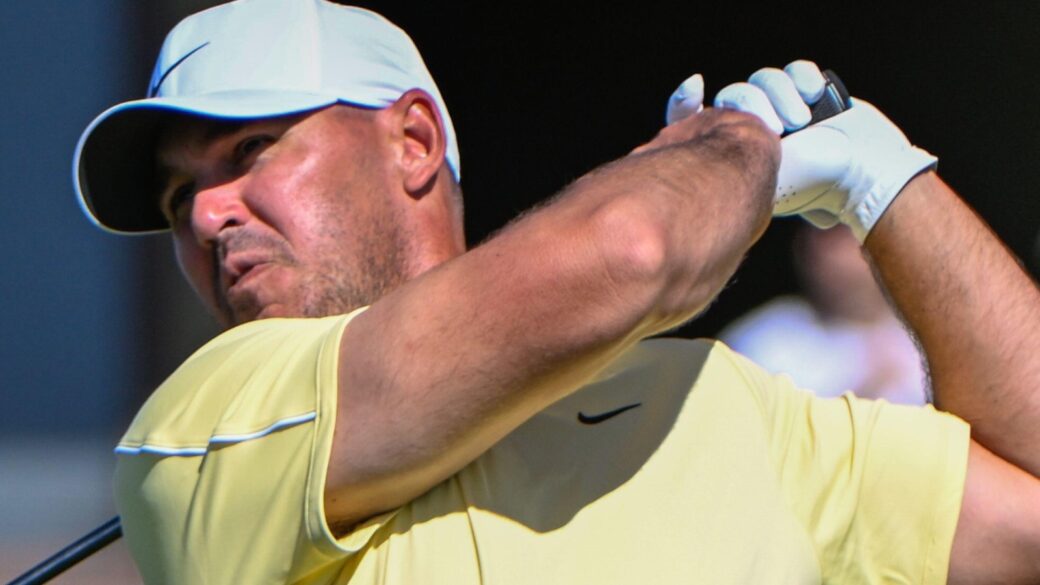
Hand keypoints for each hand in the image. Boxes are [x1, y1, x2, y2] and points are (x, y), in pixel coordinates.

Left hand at [667, 61, 936, 241]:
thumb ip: (738, 185)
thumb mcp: (767, 189)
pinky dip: (803, 78)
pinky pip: (796, 71)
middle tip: (773, 126)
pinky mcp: (812, 94)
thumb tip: (705, 200)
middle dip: (749, 102)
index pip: (700, 122)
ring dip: (781, 92)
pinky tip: (815, 95)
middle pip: (733, 95)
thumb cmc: (816, 189)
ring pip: (764, 80)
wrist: (862, 176)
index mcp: (739, 150)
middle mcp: (759, 127)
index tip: (695, 90)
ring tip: (800, 120)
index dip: (686, 105)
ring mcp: (786, 109)